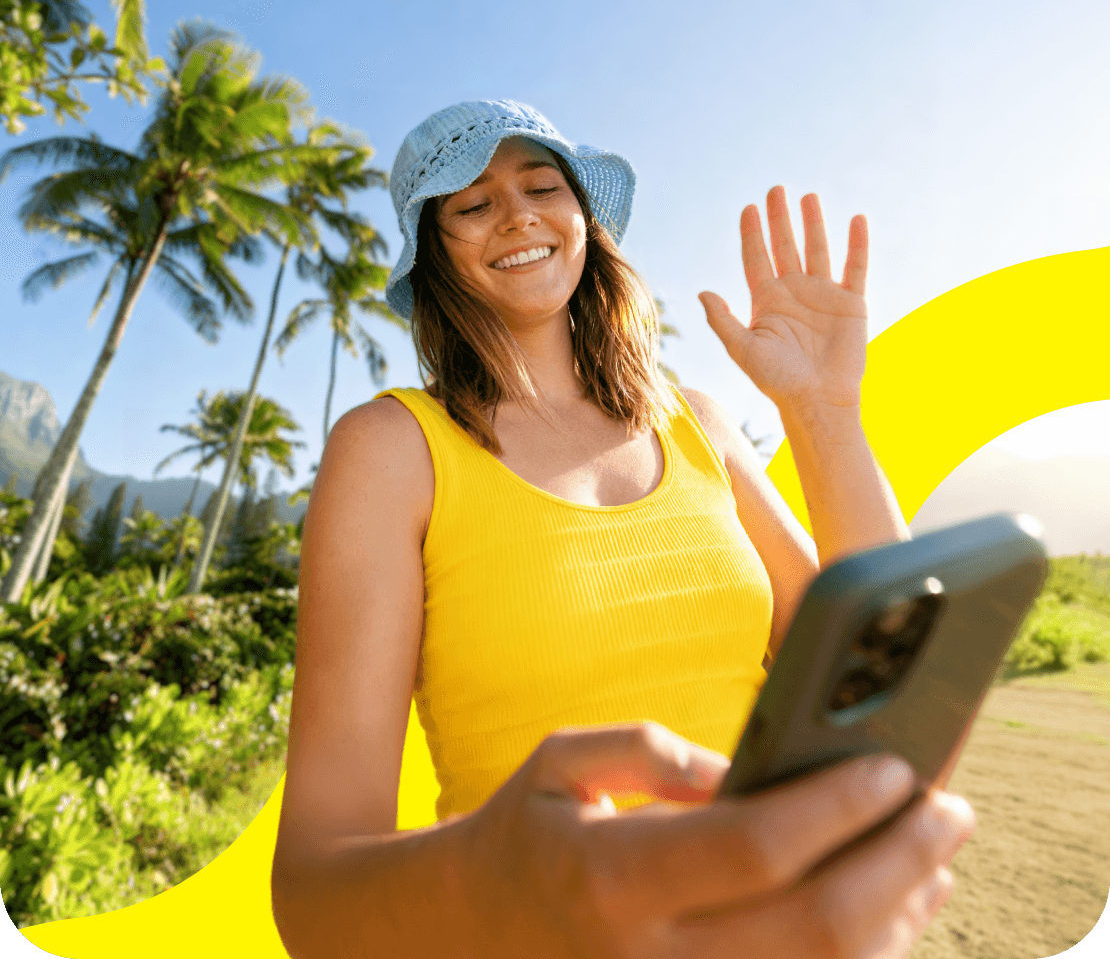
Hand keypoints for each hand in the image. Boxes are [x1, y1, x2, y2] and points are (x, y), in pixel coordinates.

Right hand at [450, 722, 974, 957]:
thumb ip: (656, 754)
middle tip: (952, 809)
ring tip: (935, 858)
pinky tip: (892, 916)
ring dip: (900, 918)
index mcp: (613, 876)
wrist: (469, 941)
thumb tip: (750, 771)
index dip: (837, 805)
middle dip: (902, 862)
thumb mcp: (563, 760)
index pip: (754, 845)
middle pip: (814, 924)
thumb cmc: (523, 835)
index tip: (895, 767)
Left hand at [699, 186, 867, 412]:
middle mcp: (794, 293)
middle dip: (779, 219)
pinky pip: (855, 267)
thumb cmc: (777, 380)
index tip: (748, 207)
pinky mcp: (851, 303)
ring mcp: (823, 295)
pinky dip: (857, 244)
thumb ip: (722, 321)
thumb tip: (702, 292)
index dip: (752, 234)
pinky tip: (856, 220)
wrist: (817, 400)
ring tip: (807, 197)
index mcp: (766, 301)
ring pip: (817, 250)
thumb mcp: (744, 350)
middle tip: (776, 189)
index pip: (756, 258)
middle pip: (785, 246)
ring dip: (813, 223)